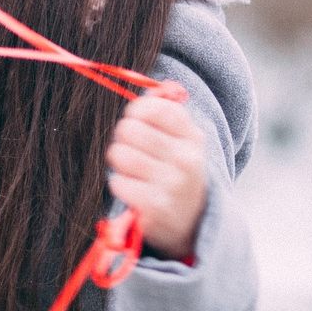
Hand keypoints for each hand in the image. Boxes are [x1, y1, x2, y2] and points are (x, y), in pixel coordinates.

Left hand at [105, 87, 206, 261]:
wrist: (194, 223)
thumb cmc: (180, 172)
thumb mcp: (185, 141)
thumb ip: (167, 111)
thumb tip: (150, 88)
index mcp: (193, 138)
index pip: (153, 107)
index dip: (137, 112)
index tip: (139, 122)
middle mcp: (186, 159)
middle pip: (129, 129)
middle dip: (124, 138)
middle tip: (133, 149)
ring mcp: (171, 185)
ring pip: (119, 154)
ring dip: (120, 161)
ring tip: (134, 170)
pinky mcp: (155, 207)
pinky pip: (117, 182)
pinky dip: (121, 184)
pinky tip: (135, 190)